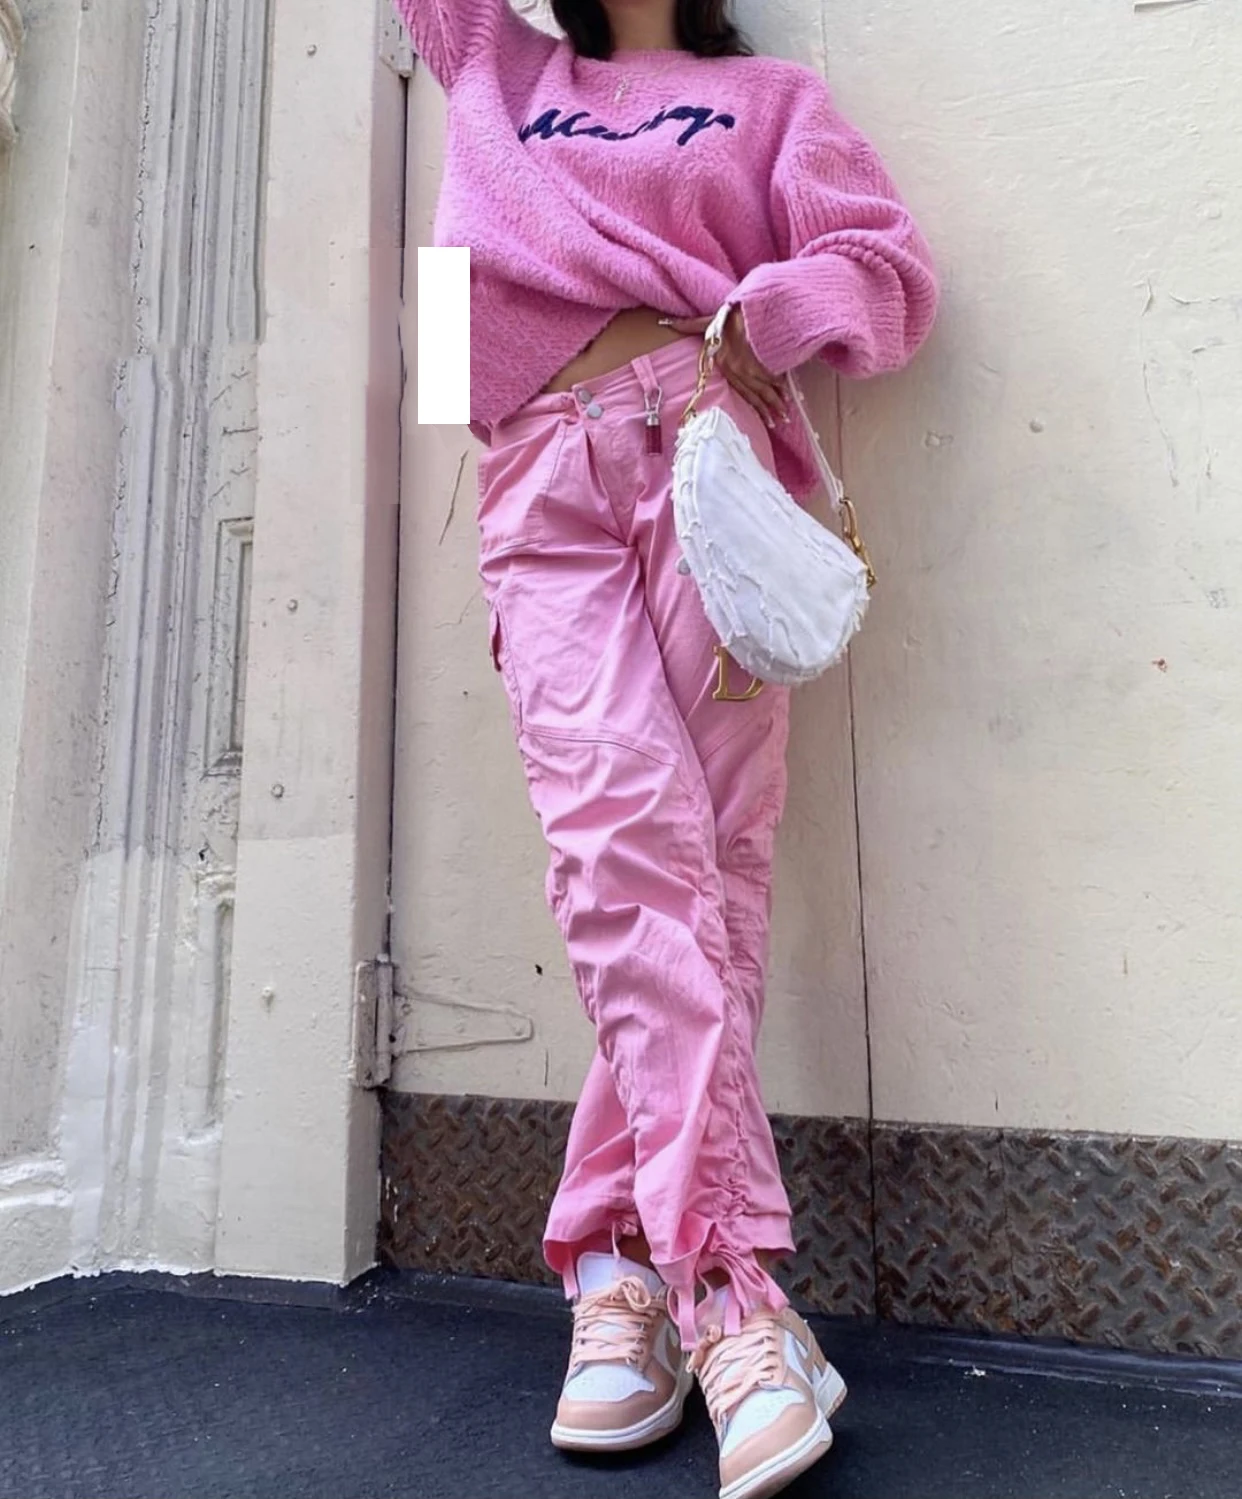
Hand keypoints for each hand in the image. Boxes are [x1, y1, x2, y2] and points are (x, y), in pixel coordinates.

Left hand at [661, 306, 789, 429]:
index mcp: (725, 364)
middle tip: (778, 423)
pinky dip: (783, 387)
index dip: (754, 406)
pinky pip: (776, 376)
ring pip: (768, 388)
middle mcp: (739, 368)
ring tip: (785, 416)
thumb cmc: (727, 313)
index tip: (764, 419)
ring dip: (778, 402)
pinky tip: (790, 396)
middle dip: (769, 409)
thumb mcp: (707, 320)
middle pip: (757, 394)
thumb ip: (688, 325)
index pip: (742, 391)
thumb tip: (664, 322)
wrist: (748, 304)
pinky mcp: (767, 356)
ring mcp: (754, 364)